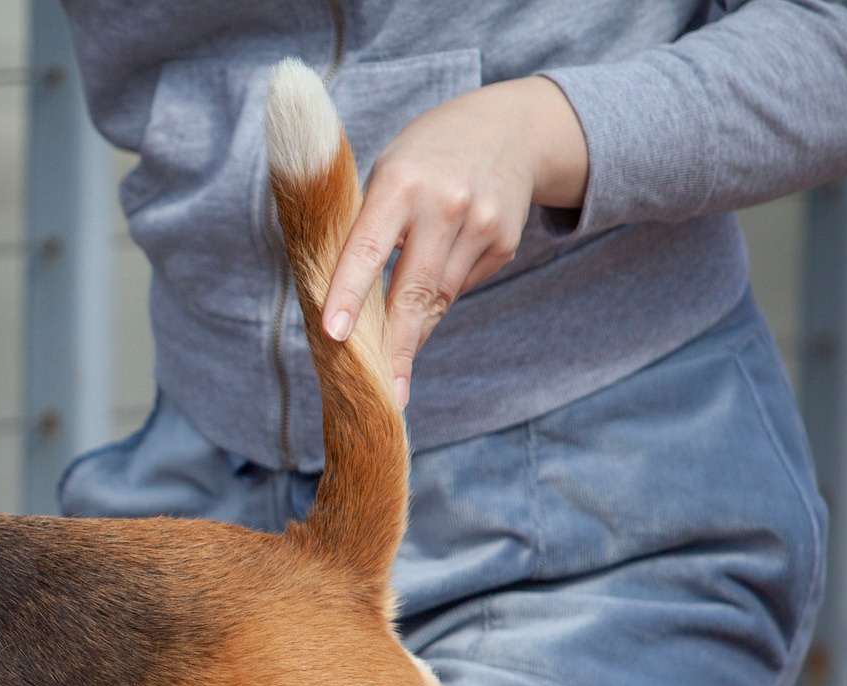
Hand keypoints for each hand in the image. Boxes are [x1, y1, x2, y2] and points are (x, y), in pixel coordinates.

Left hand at [322, 76, 587, 408]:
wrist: (513, 126)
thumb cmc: (424, 156)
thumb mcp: (386, 172)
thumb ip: (366, 230)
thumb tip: (346, 308)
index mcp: (400, 182)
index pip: (366, 248)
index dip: (349, 295)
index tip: (333, 335)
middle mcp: (446, 204)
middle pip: (413, 292)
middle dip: (395, 349)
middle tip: (381, 397)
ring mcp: (482, 225)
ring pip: (437, 300)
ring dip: (411, 337)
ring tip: (393, 375)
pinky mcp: (504, 243)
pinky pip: (459, 288)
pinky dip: (436, 301)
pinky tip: (429, 291)